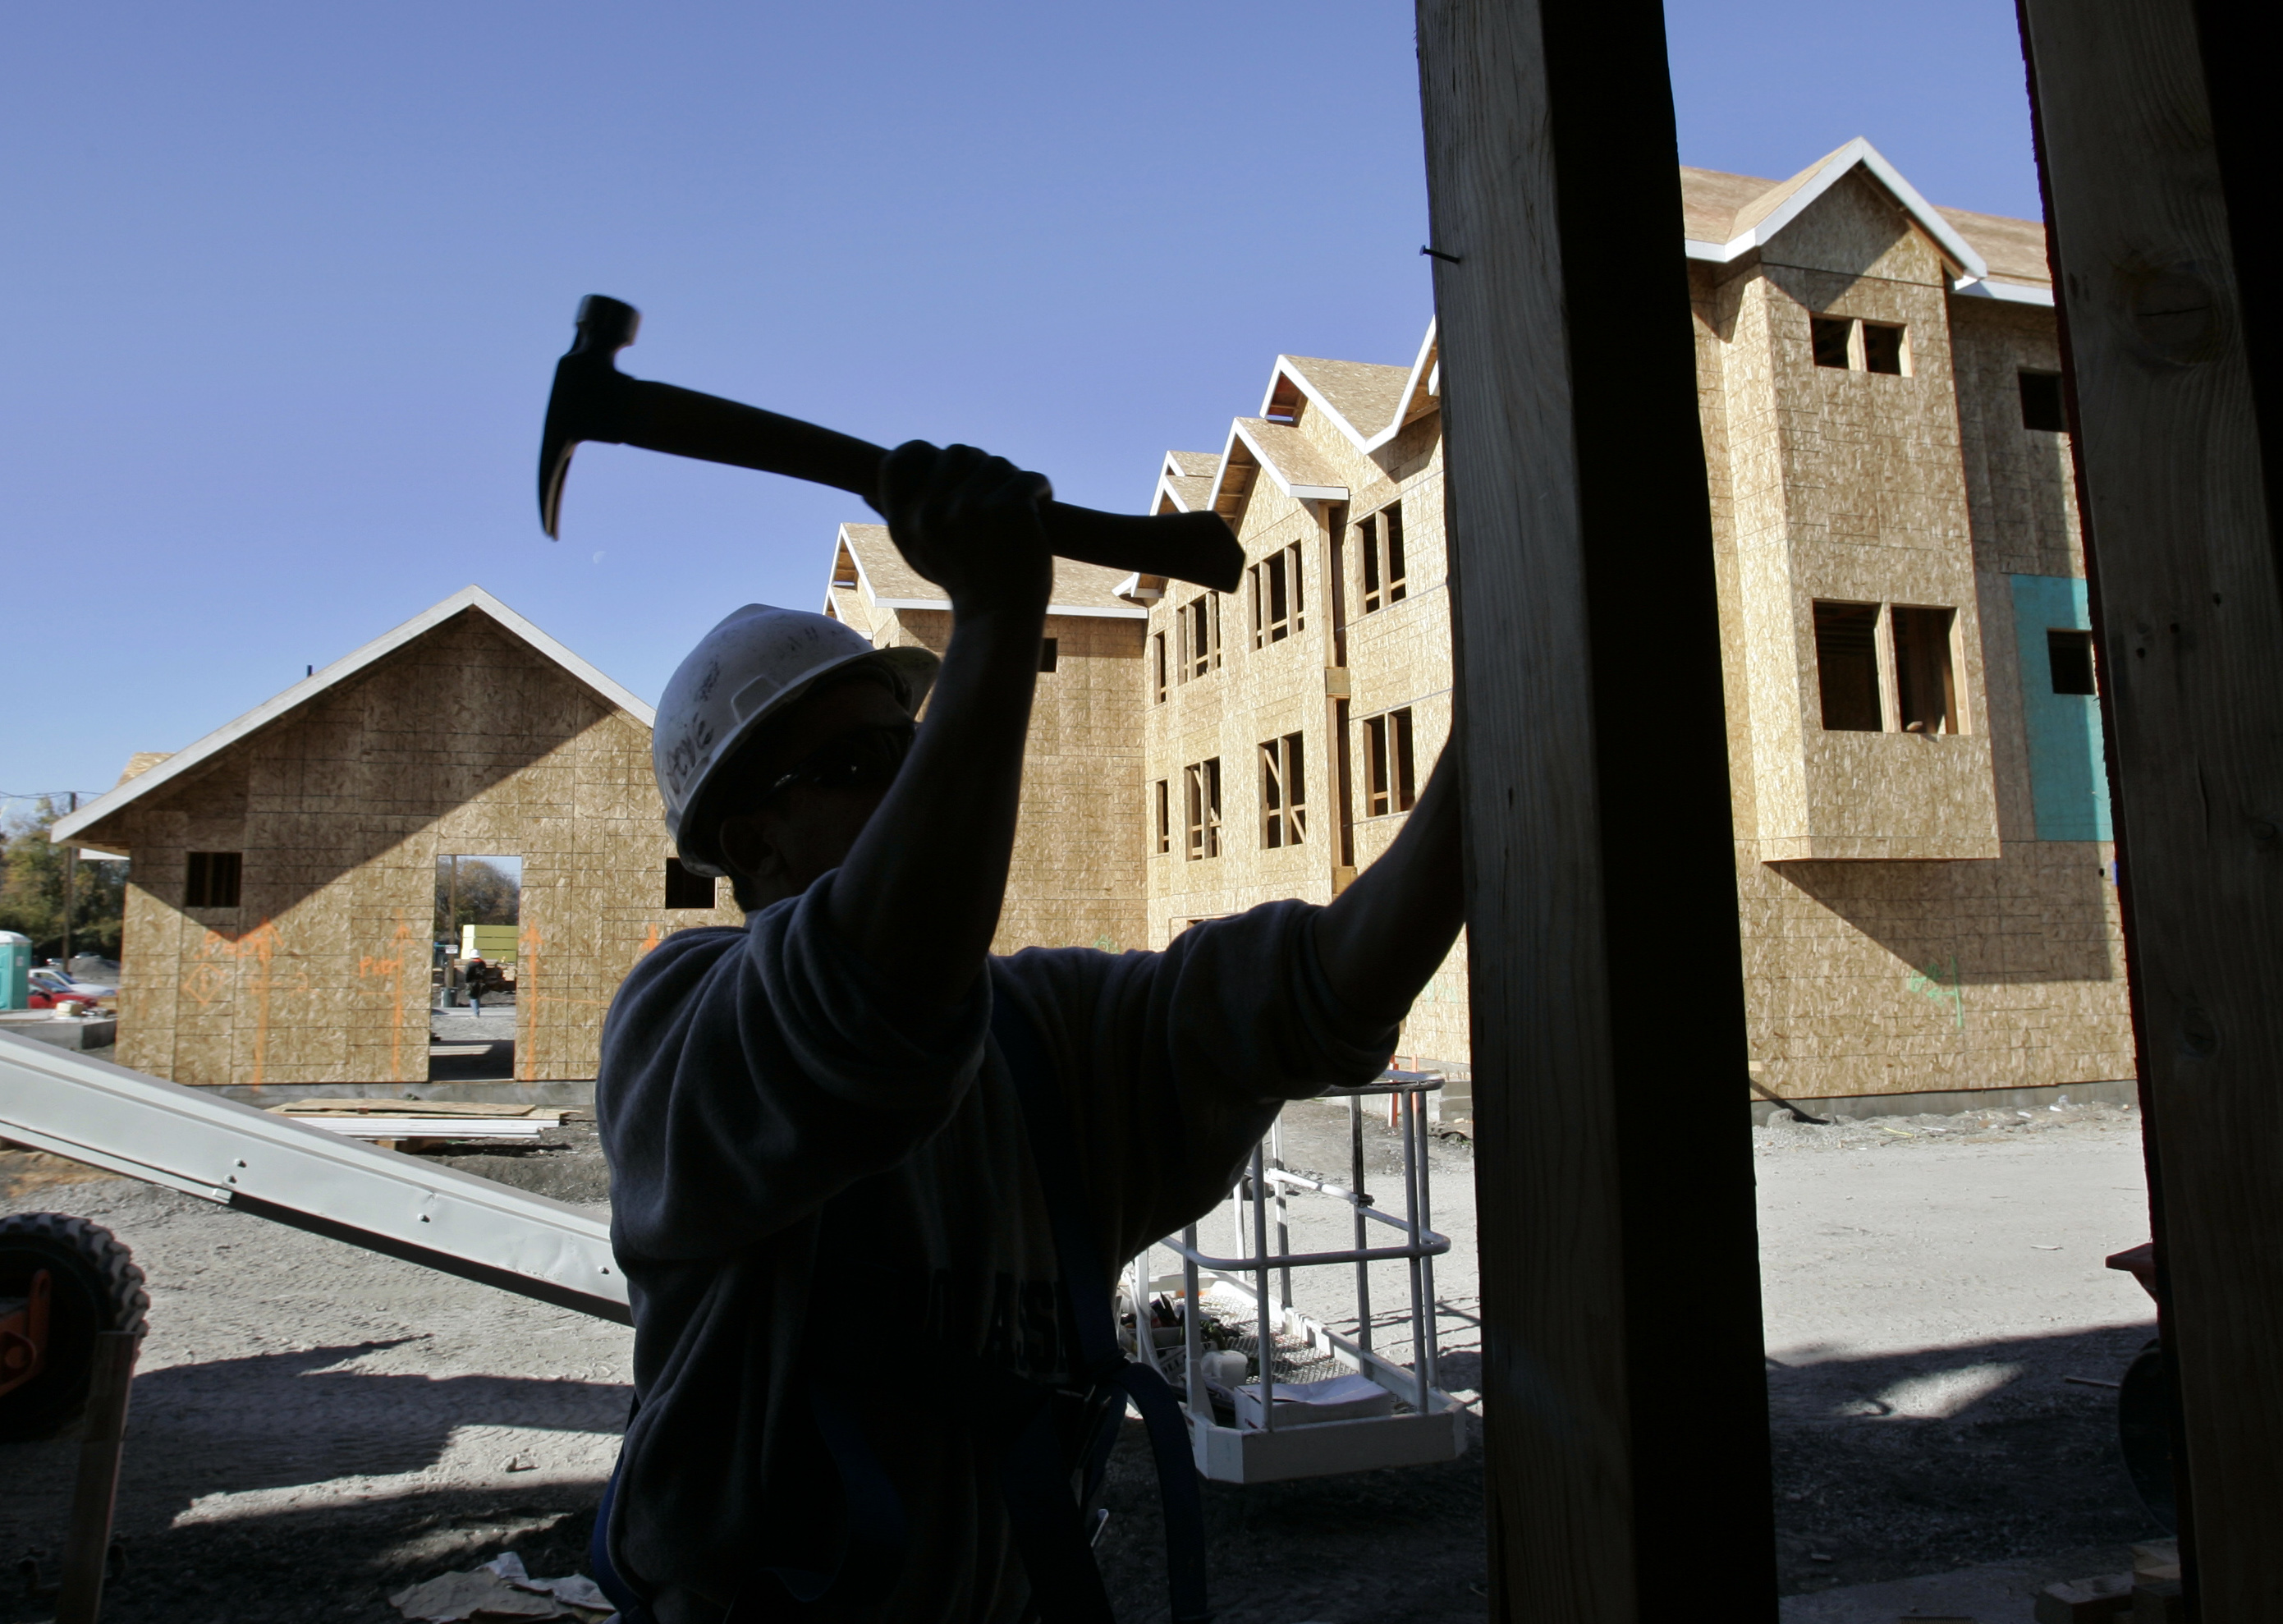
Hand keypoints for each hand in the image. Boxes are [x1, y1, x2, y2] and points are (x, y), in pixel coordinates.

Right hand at [875, 442, 1052, 617]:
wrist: (999, 619)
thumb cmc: (963, 584)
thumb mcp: (918, 554)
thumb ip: (901, 518)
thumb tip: (866, 494)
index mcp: (904, 521)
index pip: (899, 460)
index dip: (922, 452)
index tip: (941, 461)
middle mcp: (930, 512)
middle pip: (959, 452)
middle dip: (981, 468)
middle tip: (995, 499)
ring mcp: (969, 507)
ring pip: (997, 463)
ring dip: (1012, 482)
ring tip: (1016, 513)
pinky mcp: (1006, 507)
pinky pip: (1029, 477)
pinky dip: (1040, 490)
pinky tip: (1038, 509)